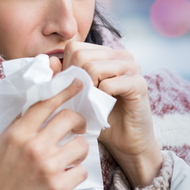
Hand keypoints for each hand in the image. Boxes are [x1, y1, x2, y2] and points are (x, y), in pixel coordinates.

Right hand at [0, 79, 88, 189]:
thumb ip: (17, 126)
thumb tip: (35, 106)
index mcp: (17, 134)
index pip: (46, 103)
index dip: (65, 90)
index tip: (78, 84)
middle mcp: (33, 147)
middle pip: (69, 118)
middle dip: (79, 122)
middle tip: (78, 129)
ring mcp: (48, 167)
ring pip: (81, 145)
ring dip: (79, 151)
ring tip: (69, 160)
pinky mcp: (59, 188)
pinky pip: (81, 171)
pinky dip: (76, 175)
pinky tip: (65, 180)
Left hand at [62, 41, 162, 189]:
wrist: (126, 141)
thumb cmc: (100, 116)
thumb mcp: (76, 95)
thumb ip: (63, 77)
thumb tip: (51, 60)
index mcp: (106, 53)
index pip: (74, 47)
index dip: (68, 70)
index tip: (75, 89)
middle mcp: (120, 55)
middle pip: (81, 56)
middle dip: (76, 81)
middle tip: (85, 98)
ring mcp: (132, 67)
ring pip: (92, 68)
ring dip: (87, 91)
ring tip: (94, 103)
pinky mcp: (139, 83)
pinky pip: (107, 85)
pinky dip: (100, 99)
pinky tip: (105, 107)